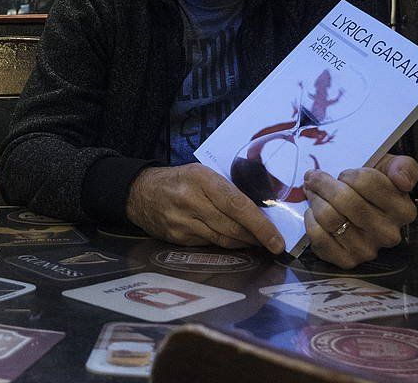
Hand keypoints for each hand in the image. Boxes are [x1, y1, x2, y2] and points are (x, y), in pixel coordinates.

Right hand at [126, 164, 285, 252]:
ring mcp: (182, 222)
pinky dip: (224, 245)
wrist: (140, 192)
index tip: (277, 240)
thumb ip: (225, 189)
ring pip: (223, 240)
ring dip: (243, 243)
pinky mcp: (177, 238)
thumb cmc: (179, 180)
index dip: (260, 225)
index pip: (237, 205)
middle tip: (272, 242)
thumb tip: (259, 211)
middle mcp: (191, 200)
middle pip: (233, 227)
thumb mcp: (201, 174)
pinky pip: (209, 245)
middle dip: (256, 237)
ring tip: (256, 242)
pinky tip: (231, 242)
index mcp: (201, 179)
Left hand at [302, 153, 417, 268]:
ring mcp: (368, 250)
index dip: (349, 174)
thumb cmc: (373, 186)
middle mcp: (388, 234)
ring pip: (329, 217)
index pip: (366, 182)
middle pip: (345, 200)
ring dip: (315, 199)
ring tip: (313, 192)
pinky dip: (310, 221)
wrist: (360, 210)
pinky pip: (319, 237)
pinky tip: (314, 213)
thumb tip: (403, 180)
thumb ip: (404, 167)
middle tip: (314, 178)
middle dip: (323, 184)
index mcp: (403, 210)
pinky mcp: (347, 261)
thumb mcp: (390, 169)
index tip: (344, 174)